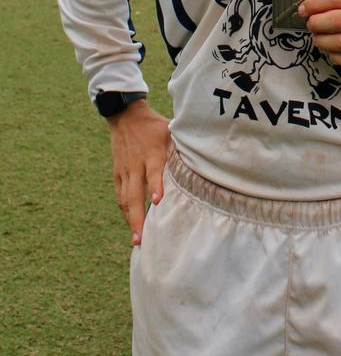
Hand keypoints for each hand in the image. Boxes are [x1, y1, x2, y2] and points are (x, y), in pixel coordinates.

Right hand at [107, 100, 170, 245]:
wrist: (125, 116)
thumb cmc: (154, 126)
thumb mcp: (171, 130)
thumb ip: (184, 146)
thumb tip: (208, 159)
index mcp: (152, 152)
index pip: (154, 171)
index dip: (156, 185)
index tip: (158, 201)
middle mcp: (136, 164)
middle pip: (134, 193)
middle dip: (137, 217)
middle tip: (142, 238)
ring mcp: (125, 170)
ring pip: (125, 199)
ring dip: (131, 219)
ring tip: (137, 240)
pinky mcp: (117, 174)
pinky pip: (121, 196)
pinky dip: (126, 211)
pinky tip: (132, 225)